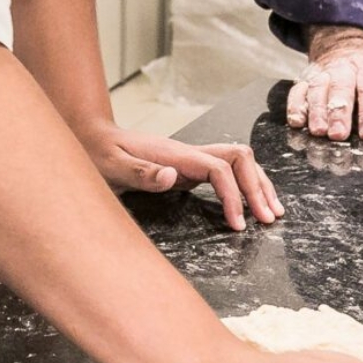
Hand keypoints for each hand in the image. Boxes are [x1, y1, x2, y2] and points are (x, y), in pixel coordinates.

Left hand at [78, 121, 283, 229]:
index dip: (233, 195)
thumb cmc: (98, 154)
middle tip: (269, 219)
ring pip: (237, 161)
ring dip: (257, 184)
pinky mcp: (187, 168)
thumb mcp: (111, 166)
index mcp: (175, 154)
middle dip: (257, 187)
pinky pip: (225, 173)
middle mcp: (188, 153)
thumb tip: (173, 176)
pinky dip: (243, 186)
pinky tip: (249, 204)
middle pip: (239, 158)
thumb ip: (140, 173)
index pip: (219, 168)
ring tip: (272, 212)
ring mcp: (189, 160)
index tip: (238, 225)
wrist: (91, 138)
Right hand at [287, 28, 362, 143]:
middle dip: (338, 112)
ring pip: (318, 90)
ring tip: (316, 131)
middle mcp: (345, 70)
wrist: (346, 44)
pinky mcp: (306, 79)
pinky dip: (295, 104)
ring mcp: (324, 74)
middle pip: (341, 90)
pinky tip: (296, 121)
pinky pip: (298, 90)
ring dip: (316, 110)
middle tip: (337, 135)